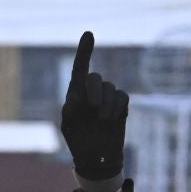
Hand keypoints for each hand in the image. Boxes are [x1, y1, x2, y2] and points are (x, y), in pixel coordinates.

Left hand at [58, 32, 128, 184]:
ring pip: (110, 88)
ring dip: (104, 105)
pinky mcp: (121, 105)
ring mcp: (108, 97)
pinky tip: (110, 120)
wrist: (96, 158)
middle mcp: (93, 91)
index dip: (85, 51)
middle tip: (92, 108)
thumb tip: (75, 96)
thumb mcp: (69, 127)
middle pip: (95, 78)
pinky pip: (122, 96)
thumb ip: (69, 111)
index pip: (80, 68)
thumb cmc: (79, 141)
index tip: (89, 34)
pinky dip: (115, 108)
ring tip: (100, 121)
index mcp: (76, 93)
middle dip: (93, 90)